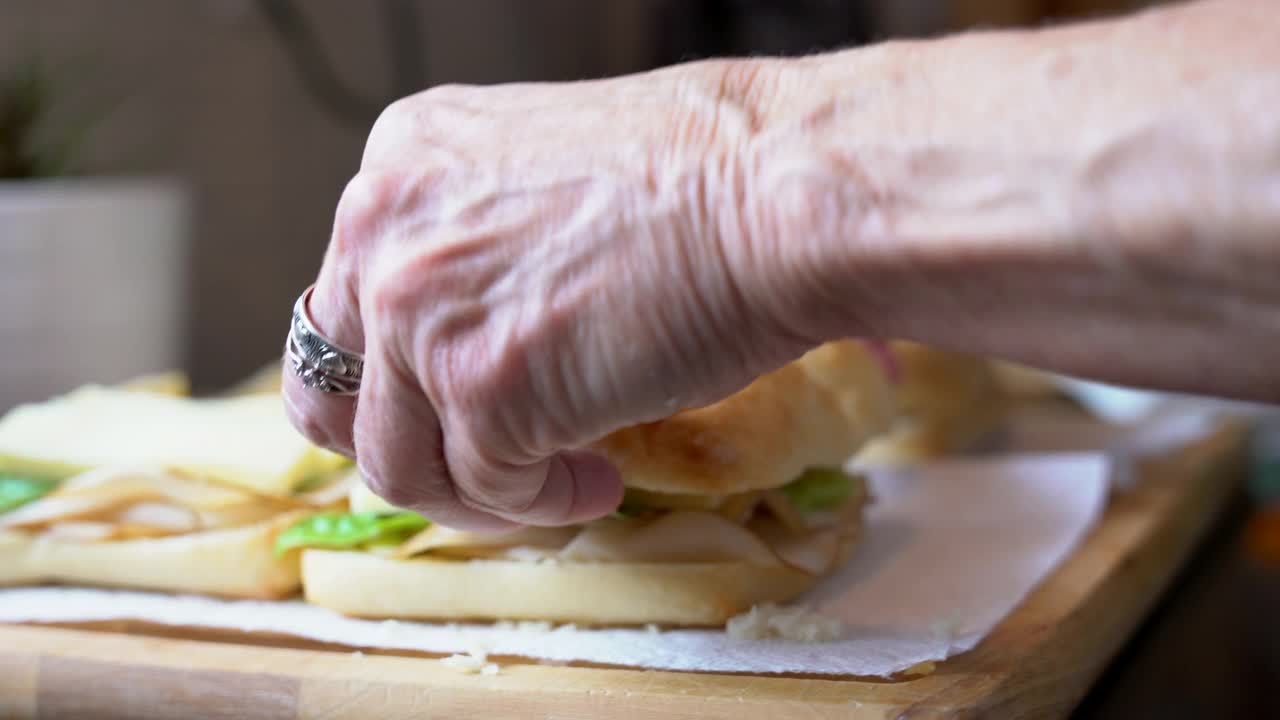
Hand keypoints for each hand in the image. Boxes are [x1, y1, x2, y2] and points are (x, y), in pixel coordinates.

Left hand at [281, 60, 834, 530]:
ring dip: (475, 492)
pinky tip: (600, 480)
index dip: (399, 372)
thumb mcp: (542, 178)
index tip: (459, 403)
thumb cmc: (706, 176)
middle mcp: (384, 232)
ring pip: (396, 460)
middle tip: (474, 466)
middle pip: (338, 389)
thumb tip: (476, 332)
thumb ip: (478, 244)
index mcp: (398, 165)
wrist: (777, 190)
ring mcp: (420, 314)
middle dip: (407, 442)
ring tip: (559, 480)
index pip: (348, 302)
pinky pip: (487, 490)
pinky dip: (542, 502)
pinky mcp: (480, 392)